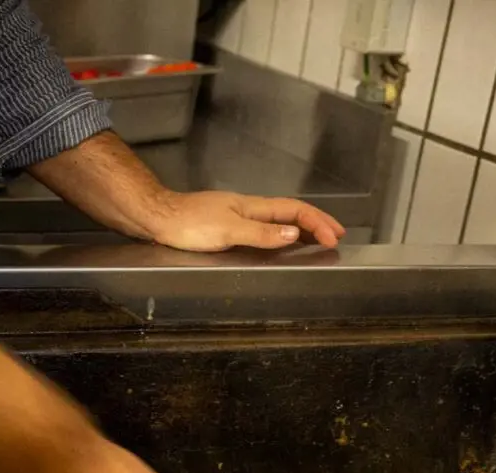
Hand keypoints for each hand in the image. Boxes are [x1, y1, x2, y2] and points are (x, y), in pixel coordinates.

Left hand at [147, 190, 345, 251]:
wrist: (159, 218)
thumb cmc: (188, 224)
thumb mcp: (228, 230)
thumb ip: (261, 233)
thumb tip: (293, 234)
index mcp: (253, 207)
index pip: (295, 211)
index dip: (317, 223)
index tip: (333, 238)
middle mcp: (248, 209)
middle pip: (291, 213)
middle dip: (316, 223)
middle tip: (336, 235)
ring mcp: (238, 216)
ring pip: (279, 220)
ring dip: (301, 229)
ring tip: (317, 239)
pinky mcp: (226, 226)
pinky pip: (264, 228)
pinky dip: (280, 234)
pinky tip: (279, 242)